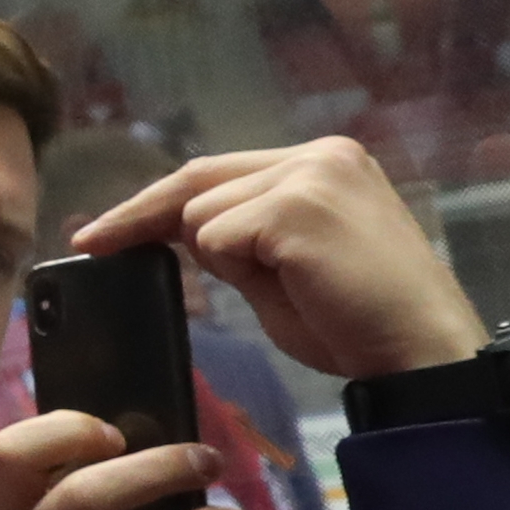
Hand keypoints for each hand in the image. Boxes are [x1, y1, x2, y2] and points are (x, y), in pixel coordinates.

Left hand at [68, 135, 484, 379]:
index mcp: (324, 163)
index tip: (104, 229)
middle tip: (89, 243)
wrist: (420, 353)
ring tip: (293, 287)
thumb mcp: (286, 268)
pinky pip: (217, 240)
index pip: (216, 172)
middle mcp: (320, 155)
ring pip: (201, 216)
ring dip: (225, 262)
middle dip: (139, 216)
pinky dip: (238, 272)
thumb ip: (242, 238)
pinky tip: (297, 285)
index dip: (155, 202)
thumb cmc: (357, 324)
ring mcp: (310, 174)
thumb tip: (178, 230)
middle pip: (196, 180)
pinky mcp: (296, 205)